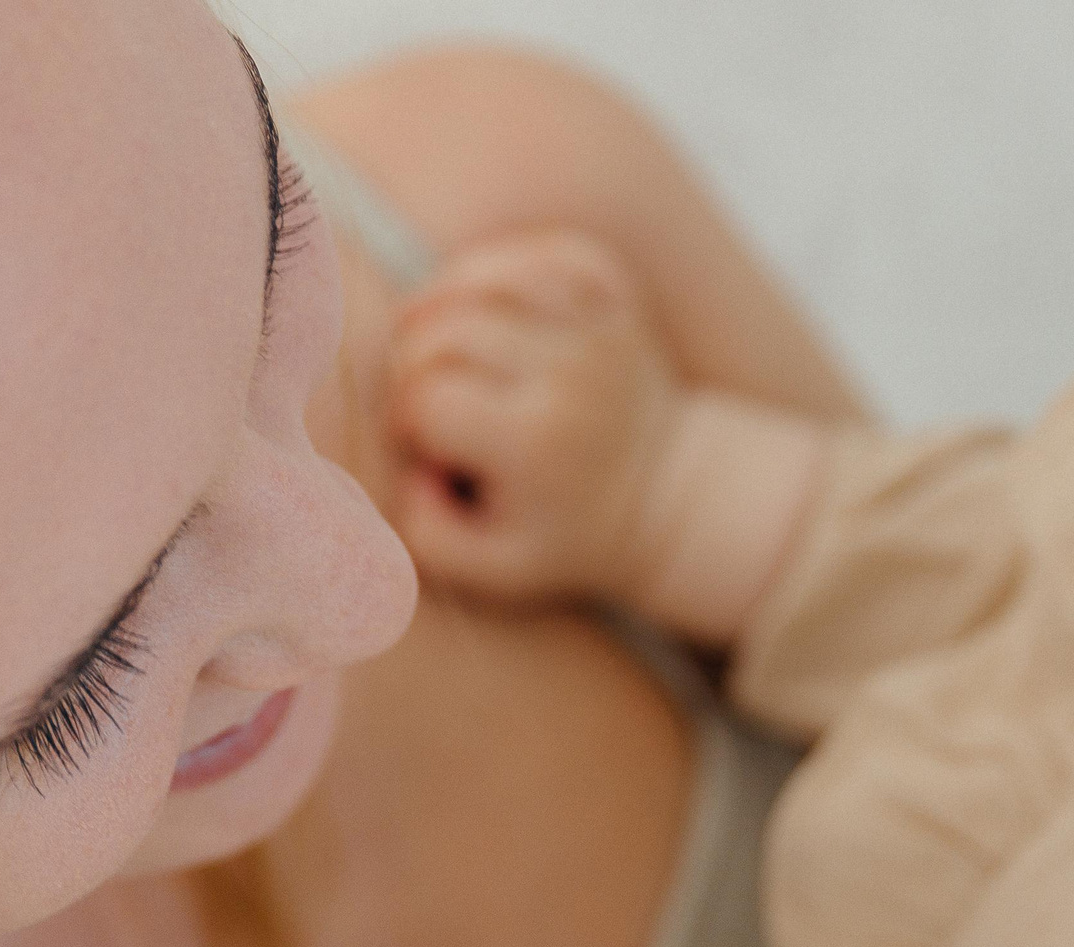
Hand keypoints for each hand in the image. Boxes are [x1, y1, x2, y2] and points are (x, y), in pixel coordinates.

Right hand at [386, 229, 679, 604]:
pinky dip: (498, 267)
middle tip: (424, 397)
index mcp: (535, 440)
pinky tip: (483, 304)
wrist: (670, 496)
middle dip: (410, 362)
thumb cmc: (570, 533)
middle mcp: (569, 373)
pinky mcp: (612, 298)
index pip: (426, 397)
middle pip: (443, 329)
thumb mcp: (496, 567)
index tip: (421, 443)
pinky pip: (539, 251)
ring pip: (483, 276)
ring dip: (438, 304)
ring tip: (436, 347)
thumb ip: (428, 534)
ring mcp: (594, 328)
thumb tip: (411, 464)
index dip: (403, 419)